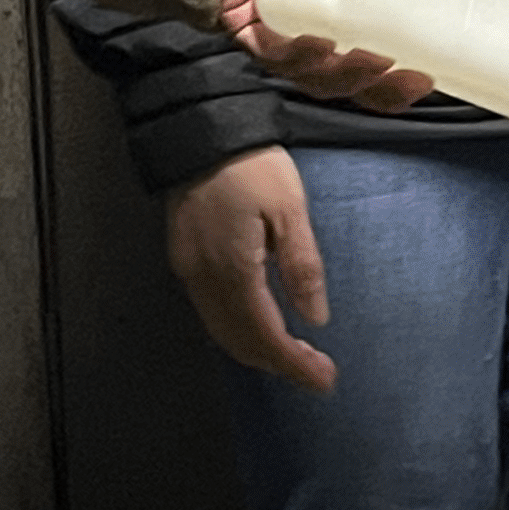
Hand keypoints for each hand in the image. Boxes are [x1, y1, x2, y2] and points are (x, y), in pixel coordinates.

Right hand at [165, 148, 335, 393]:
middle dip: (278, 364)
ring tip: (295, 359)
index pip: (264, 335)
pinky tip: (261, 327)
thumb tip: (315, 320)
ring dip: (257, 350)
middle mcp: (203, 279)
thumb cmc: (253, 165)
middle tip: (317, 375)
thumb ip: (302, 267)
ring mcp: (188, 270)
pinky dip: (239, 330)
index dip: (294, 364)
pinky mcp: (183, 258)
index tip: (325, 380)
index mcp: (233, 270)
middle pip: (240, 341)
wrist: (200, 129)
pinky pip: (211, 311)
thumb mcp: (291, 211)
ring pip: (222, 330)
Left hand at [222, 0, 442, 112]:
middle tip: (417, 76)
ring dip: (348, 79)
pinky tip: (318, 44)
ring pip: (314, 71)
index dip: (413, 58)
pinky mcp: (238, 11)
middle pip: (354, 67)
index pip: (384, 29)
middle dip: (385, 89)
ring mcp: (276, 9)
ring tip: (375, 61)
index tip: (440, 62)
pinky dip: (296, 57)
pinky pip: (268, 52)